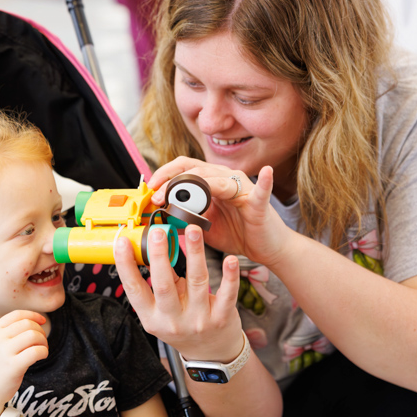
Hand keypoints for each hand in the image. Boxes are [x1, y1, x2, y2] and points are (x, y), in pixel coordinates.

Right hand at [0, 310, 47, 416]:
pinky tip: (41, 357)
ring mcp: (4, 352)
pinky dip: (44, 352)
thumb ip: (8, 333)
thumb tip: (33, 321)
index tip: (42, 321)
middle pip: (28, 324)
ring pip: (34, 335)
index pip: (17, 314)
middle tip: (42, 342)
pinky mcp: (13, 366)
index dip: (33, 315)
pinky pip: (36, 351)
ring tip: (42, 350)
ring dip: (43, 342)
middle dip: (40, 331)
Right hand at [114, 222, 244, 360]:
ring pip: (196, 282)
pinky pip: (227, 294)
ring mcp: (198, 320)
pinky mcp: (221, 319)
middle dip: (159, 256)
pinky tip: (230, 260)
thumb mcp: (161, 311)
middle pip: (163, 285)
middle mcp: (172, 320)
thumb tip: (154, 248)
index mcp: (152, 317)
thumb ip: (158, 283)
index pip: (134, 289)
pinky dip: (229, 276)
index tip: (122, 242)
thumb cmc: (182, 326)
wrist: (211, 354)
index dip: (126, 266)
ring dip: (195, 254)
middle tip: (158, 232)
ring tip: (193, 231)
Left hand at [148, 157, 290, 266]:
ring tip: (178, 197)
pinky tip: (266, 172)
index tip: (150, 190)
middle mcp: (226, 179)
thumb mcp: (202, 227)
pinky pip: (261, 189)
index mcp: (211, 182)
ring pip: (217, 179)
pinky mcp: (258, 202)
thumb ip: (184, 219)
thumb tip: (159, 218)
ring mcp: (243, 188)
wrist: (264, 248)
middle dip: (171, 182)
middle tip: (157, 197)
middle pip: (195, 170)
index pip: (184, 168)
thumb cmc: (236, 233)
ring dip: (195, 186)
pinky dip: (264, 181)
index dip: (164, 176)